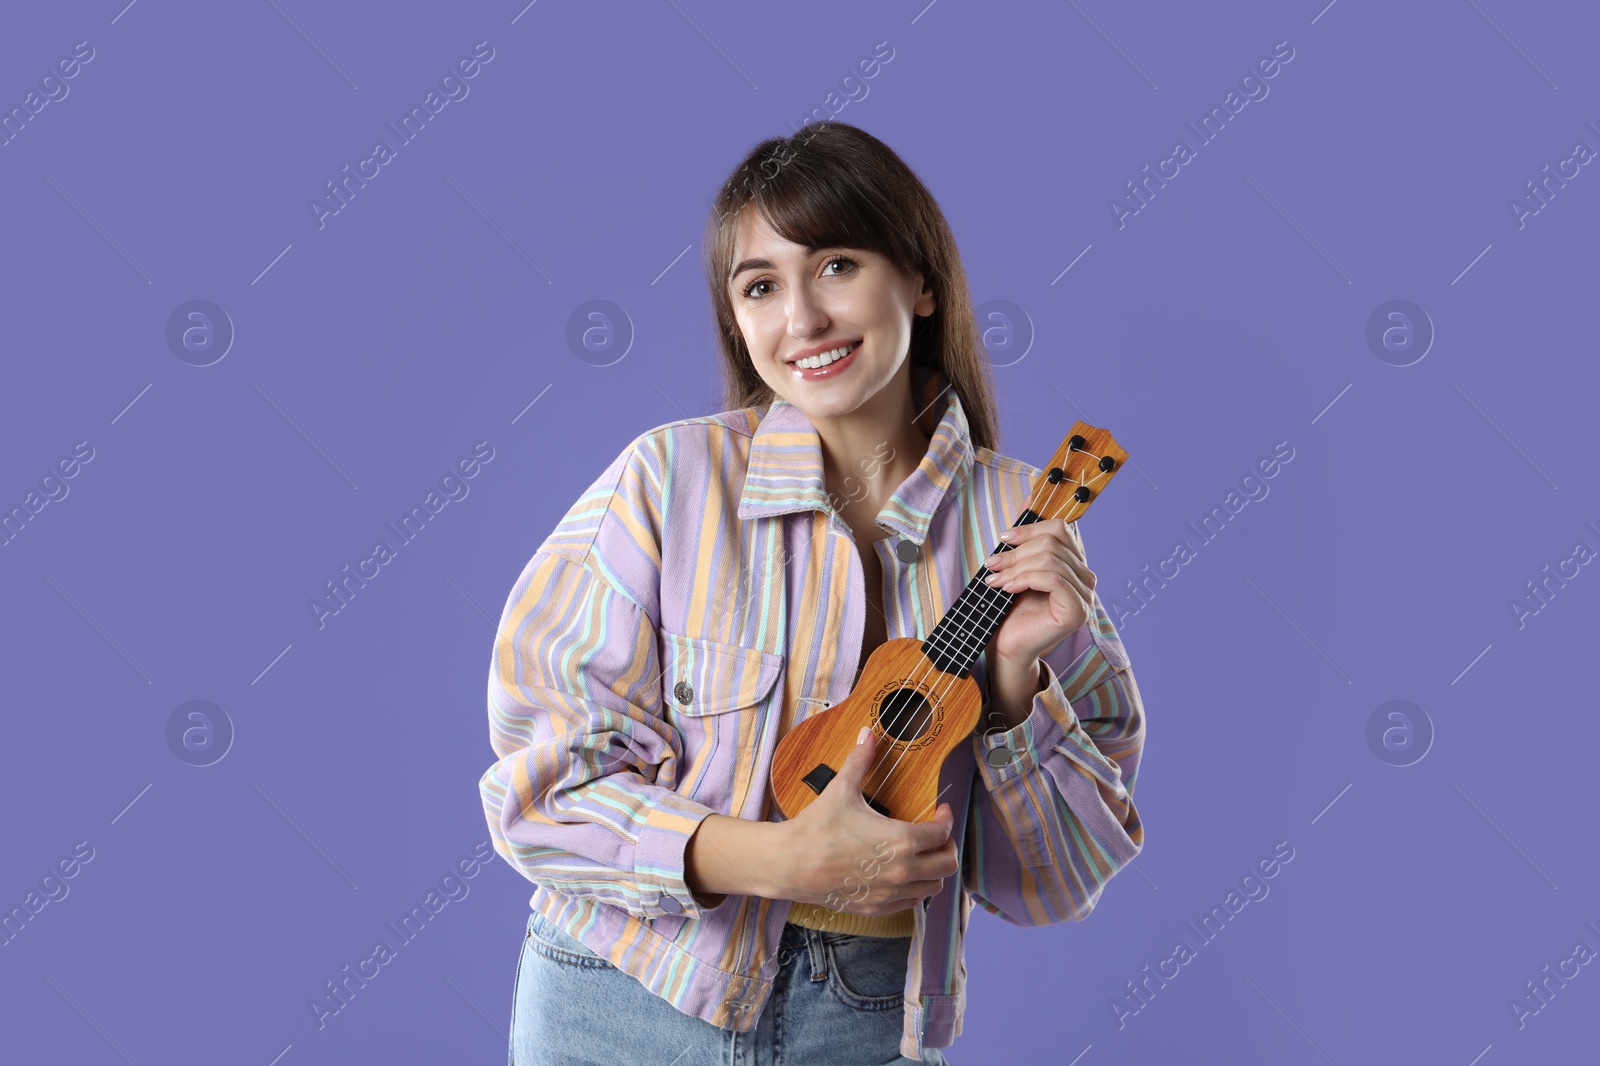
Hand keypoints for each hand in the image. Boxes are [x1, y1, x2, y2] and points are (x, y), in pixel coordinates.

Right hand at [775, 727, 958, 915]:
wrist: (790, 863)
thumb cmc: (817, 827)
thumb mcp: (842, 788)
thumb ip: (860, 759)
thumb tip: (868, 733)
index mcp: (901, 840)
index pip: (942, 834)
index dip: (946, 819)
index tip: (941, 811)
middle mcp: (902, 871)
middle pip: (947, 864)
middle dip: (948, 847)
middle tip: (938, 835)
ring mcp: (890, 893)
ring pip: (933, 887)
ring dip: (934, 870)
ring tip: (923, 855)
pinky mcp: (877, 907)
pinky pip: (911, 902)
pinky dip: (915, 889)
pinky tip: (903, 875)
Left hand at [981, 518, 1094, 664]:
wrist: (1006, 645)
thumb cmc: (1010, 608)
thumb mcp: (1017, 565)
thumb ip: (1026, 537)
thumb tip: (1030, 496)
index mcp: (1074, 563)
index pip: (1060, 529)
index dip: (1030, 529)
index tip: (1003, 539)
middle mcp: (1085, 577)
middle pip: (1052, 543)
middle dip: (1017, 552)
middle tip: (992, 565)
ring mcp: (1086, 595)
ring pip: (1050, 560)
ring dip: (1016, 567)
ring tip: (996, 580)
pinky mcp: (1078, 610)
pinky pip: (1053, 579)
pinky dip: (1026, 579)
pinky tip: (1008, 589)